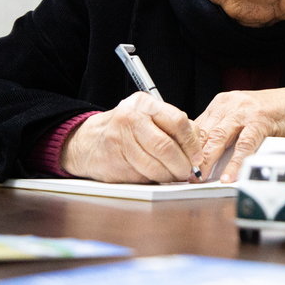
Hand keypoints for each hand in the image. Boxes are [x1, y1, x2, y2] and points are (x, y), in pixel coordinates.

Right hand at [60, 92, 202, 182]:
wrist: (87, 142)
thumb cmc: (124, 130)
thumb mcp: (147, 117)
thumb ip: (171, 127)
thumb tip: (196, 149)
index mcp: (144, 104)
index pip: (178, 121)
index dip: (192, 143)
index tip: (196, 156)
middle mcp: (131, 118)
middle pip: (167, 146)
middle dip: (182, 164)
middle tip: (187, 171)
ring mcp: (120, 140)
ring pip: (156, 165)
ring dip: (170, 176)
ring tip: (173, 176)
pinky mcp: (115, 161)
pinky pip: (143, 175)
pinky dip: (155, 180)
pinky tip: (157, 177)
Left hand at [194, 87, 284, 182]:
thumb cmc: (270, 114)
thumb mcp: (241, 118)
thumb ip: (224, 132)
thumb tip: (204, 158)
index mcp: (221, 104)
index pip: (196, 126)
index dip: (186, 147)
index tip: (179, 164)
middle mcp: (229, 104)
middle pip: (204, 131)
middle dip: (193, 156)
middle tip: (186, 175)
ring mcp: (245, 111)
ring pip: (219, 137)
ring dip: (209, 159)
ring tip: (201, 177)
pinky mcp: (261, 121)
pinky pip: (245, 145)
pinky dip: (236, 162)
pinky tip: (230, 175)